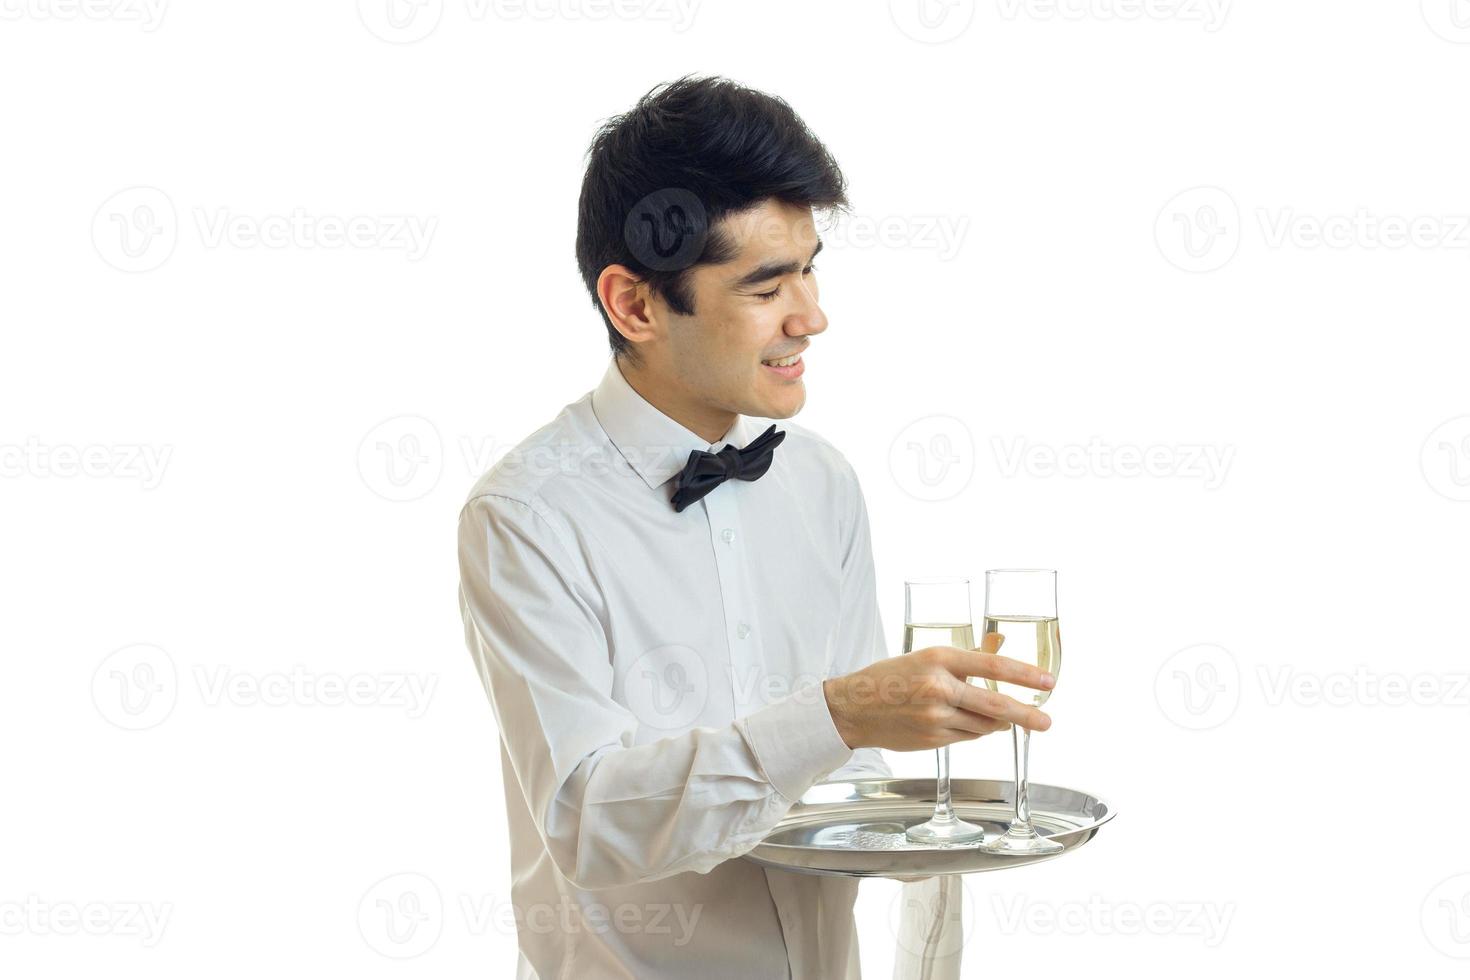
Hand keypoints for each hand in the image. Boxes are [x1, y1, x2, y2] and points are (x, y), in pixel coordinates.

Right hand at [822, 633, 1054, 750]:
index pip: (993, 666)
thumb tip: (998, 652)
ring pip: (984, 725)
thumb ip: (961, 661)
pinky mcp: (933, 739)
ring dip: (1000, 723)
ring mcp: (936, 717)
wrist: (854, 708)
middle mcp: (939, 688)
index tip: (1048, 681)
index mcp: (938, 659)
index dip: (1025, 675)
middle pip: (995, 705)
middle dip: (1027, 714)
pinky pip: (968, 737)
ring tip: (1007, 719)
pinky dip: (977, 731)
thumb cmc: (888, 678)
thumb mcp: (924, 657)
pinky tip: (973, 723)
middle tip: (1047, 721)